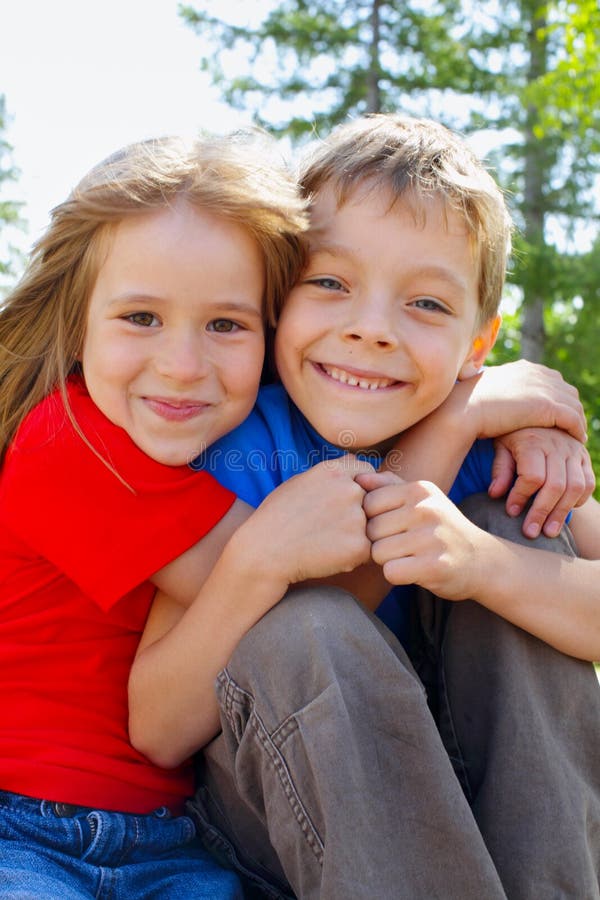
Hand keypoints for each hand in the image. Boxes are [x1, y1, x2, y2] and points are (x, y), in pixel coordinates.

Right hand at [248, 456, 374, 584]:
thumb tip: (356, 459)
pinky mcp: (359, 546)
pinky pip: (368, 550)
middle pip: (374, 499)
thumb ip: (332, 471)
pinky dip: (352, 555)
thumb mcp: (300, 480)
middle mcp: (350, 490)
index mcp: (335, 471)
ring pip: (372, 526)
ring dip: (357, 535)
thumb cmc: (277, 516)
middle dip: (361, 512)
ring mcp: (357, 518)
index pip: (369, 472)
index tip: (345, 502)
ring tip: (327, 542)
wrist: (264, 551)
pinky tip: (328, 555)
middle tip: (332, 526)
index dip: (361, 487)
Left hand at [359, 472, 482, 599]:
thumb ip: (388, 485)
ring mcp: (431, 537)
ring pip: (377, 553)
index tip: (393, 527)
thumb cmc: (441, 528)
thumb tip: (357, 477)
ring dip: (388, 560)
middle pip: (370, 530)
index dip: (373, 520)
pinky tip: (414, 570)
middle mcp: (426, 509)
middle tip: (404, 545)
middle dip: (379, 542)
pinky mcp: (434, 566)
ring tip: (410, 556)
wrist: (481, 560)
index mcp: (419, 489)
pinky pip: (390, 571)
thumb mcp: (421, 499)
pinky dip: (397, 575)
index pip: (368, 503)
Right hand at [459, 360, 586, 442]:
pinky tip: (578, 440)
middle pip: (567, 391)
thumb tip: (498, 397)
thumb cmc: (469, 403)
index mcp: (525, 368)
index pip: (553, 380)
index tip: (559, 413)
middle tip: (573, 426)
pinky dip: (578, 429)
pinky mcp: (547, 406)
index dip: (559, 398)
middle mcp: (538, 373)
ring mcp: (544, 388)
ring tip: (577, 436)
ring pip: (574, 405)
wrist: (465, 409)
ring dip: (578, 421)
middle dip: (572, 408)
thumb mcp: (488, 390)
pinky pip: (572, 419)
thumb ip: (501, 390)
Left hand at [489, 428, 594, 537]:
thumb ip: (500, 469)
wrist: (537, 413)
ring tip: (549, 532)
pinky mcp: (584, 457)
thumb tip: (495, 494)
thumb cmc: (513, 433)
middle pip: (555, 485)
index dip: (521, 496)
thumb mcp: (501, 445)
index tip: (510, 512)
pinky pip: (588, 482)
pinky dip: (579, 500)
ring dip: (562, 513)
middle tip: (530, 533)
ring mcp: (574, 451)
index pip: (533, 476)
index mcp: (533, 441)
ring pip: (575, 487)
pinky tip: (564, 512)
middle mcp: (557, 445)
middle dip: (542, 512)